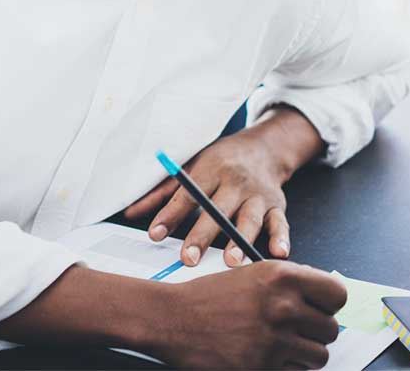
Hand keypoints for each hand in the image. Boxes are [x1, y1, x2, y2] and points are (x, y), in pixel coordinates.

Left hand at [123, 107, 323, 266]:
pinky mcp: (277, 206)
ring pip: (249, 218)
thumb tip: (129, 213)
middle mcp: (234, 182)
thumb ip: (161, 192)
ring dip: (240, 241)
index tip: (154, 234)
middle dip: (202, 235)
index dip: (170, 214)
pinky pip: (279, 223)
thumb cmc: (220, 161)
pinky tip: (277, 253)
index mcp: (210, 170)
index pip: (187, 194)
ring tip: (230, 262)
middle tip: (189, 259)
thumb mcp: (191, 166)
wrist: (264, 147)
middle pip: (217, 210)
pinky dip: (280, 238)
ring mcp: (257, 195)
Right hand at [150, 260, 346, 368]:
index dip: (328, 304)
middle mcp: (282, 305)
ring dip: (302, 354)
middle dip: (314, 332)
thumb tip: (321, 300)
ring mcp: (275, 338)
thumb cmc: (207, 298)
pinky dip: (284, 368)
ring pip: (318, 355)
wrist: (172, 320)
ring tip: (278, 345)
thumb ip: (288, 285)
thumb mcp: (250, 274)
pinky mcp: (264, 365)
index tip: (318, 308)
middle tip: (292, 330)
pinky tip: (264, 355)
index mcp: (281, 276)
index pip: (337, 294)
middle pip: (331, 329)